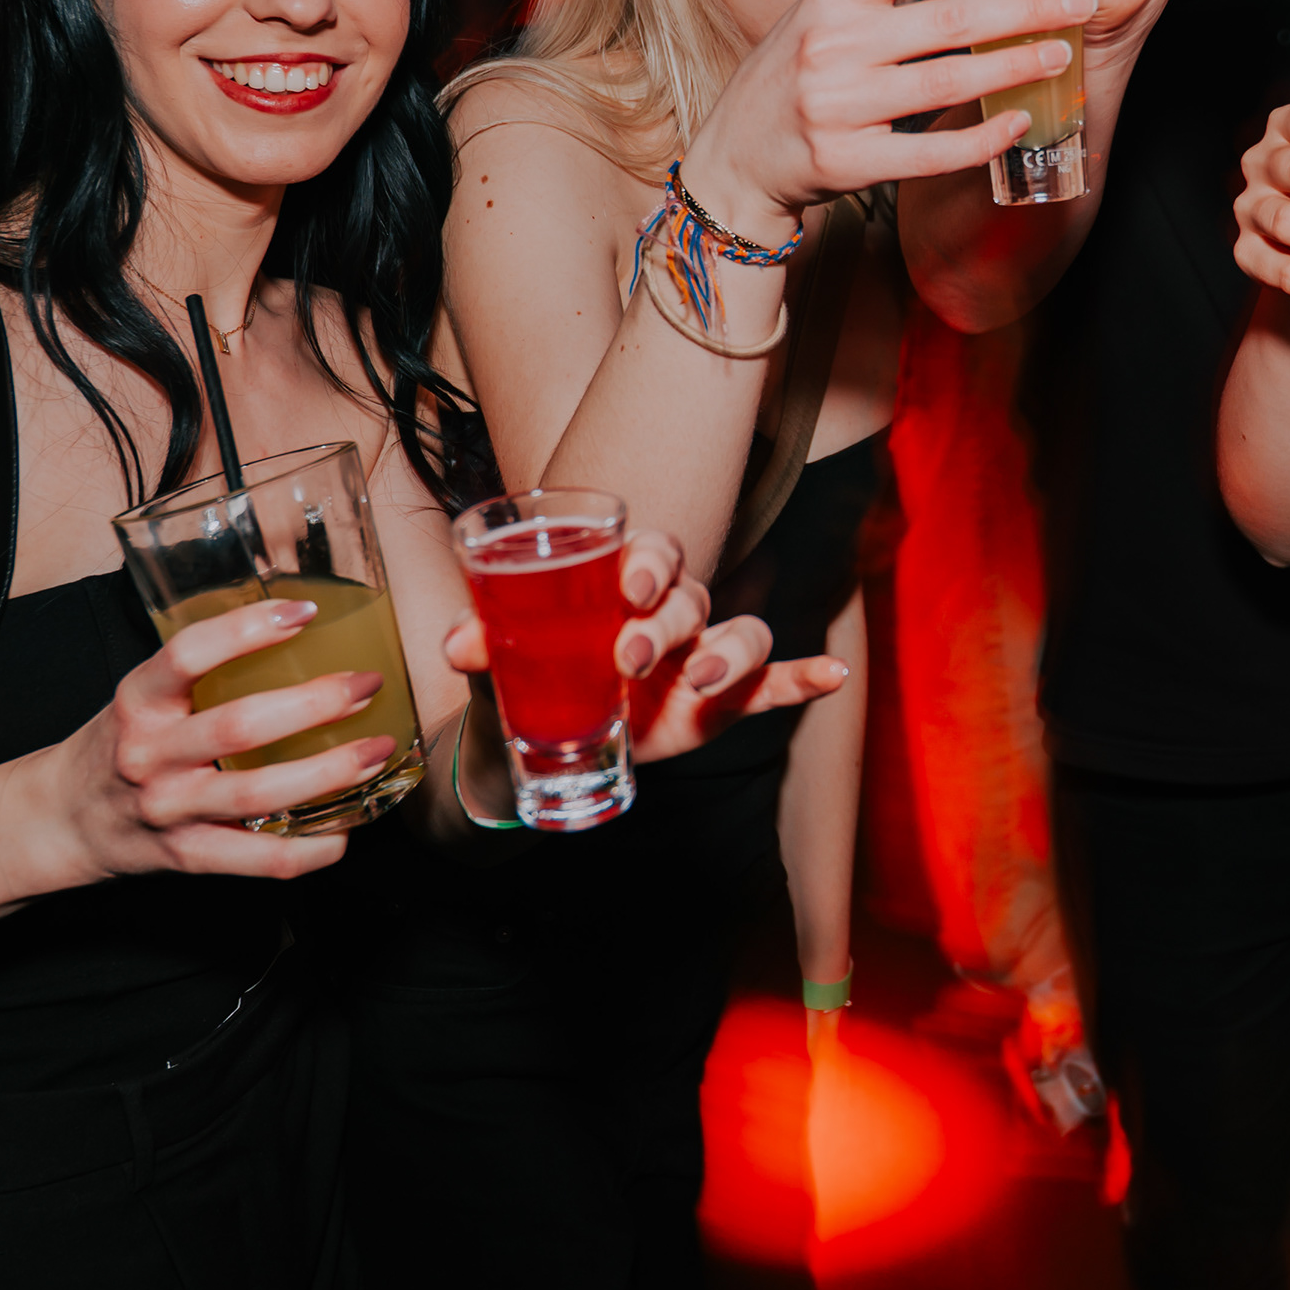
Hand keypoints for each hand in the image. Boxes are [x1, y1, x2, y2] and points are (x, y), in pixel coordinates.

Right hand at [50, 595, 389, 881]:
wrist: (64, 820)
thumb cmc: (121, 745)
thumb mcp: (143, 696)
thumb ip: (199, 672)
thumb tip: (296, 626)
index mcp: (138, 701)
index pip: (188, 654)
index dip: (248, 629)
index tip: (307, 613)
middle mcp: (148, 755)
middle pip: (238, 728)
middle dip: (315, 704)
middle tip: (366, 684)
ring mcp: (168, 810)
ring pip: (256, 794)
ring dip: (327, 773)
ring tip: (378, 752)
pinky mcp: (186, 856)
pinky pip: (258, 860)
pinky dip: (310, 848)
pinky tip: (346, 830)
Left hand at [436, 527, 849, 765]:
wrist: (537, 738)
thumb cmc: (527, 671)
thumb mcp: (503, 657)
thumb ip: (485, 640)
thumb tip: (457, 642)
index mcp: (623, 585)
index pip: (655, 551)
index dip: (651, 561)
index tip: (629, 583)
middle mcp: (672, 612)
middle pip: (693, 597)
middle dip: (667, 623)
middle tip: (629, 656)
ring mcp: (702, 657)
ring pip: (740, 635)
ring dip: (729, 653)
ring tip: (701, 681)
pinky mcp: (723, 703)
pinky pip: (773, 684)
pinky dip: (805, 679)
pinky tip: (833, 678)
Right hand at [681, 0, 1094, 225]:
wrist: (734, 157)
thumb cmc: (794, 76)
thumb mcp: (823, 14)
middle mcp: (831, 43)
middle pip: (953, 17)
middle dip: (1030, 9)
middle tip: (1080, 4)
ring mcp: (837, 104)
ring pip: (950, 82)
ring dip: (1017, 67)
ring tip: (1061, 56)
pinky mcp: (846, 161)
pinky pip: (931, 152)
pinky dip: (982, 138)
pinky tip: (1018, 121)